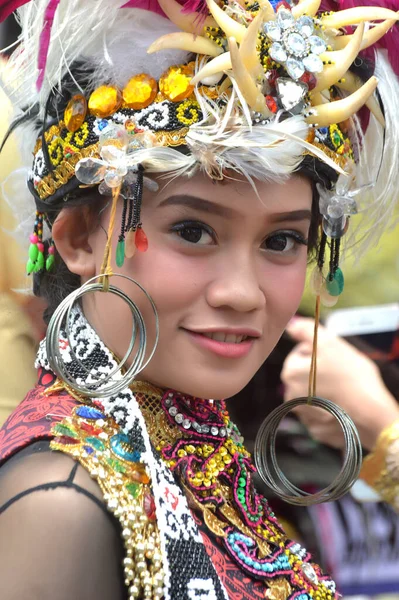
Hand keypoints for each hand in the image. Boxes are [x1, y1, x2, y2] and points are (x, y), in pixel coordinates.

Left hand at [281, 318, 398, 450]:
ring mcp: (302, 416)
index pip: (300, 353)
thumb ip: (305, 330)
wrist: (371, 413)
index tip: (334, 358)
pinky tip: (343, 406)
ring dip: (323, 391)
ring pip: (311, 395)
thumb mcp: (330, 343)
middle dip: (319, 373)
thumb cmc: (350, 374)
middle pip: (304, 376)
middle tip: (341, 373)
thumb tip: (289, 325)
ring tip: (343, 390)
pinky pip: (321, 416)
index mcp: (289, 372)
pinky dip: (329, 411)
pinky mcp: (317, 432)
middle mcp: (289, 396)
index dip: (318, 352)